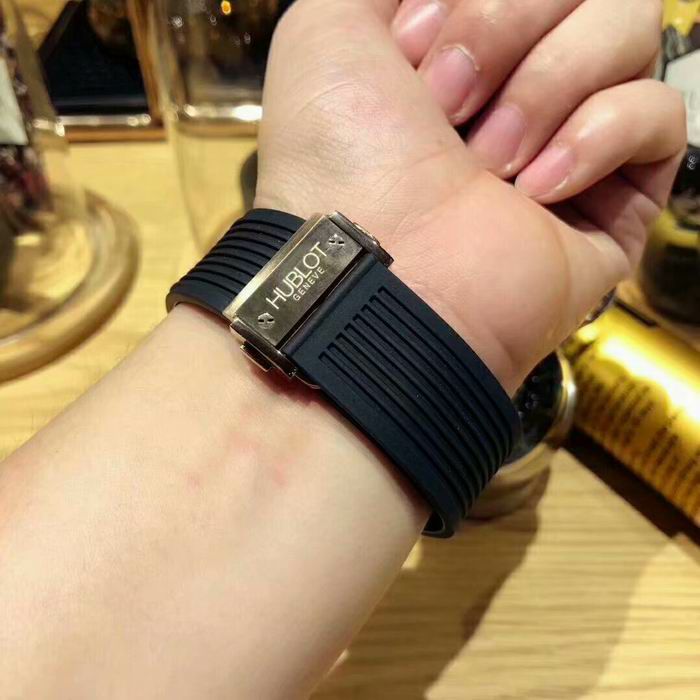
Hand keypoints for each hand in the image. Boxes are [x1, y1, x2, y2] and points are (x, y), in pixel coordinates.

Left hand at [256, 0, 684, 392]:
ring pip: (630, 31)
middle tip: (449, 104)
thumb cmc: (341, 155)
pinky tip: (539, 192)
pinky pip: (660, 114)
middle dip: (505, 25)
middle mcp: (519, 87)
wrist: (377, 268)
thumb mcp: (326, 30)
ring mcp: (571, 142)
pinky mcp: (617, 199)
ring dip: (547, 85)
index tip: (413, 48)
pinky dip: (598, 138)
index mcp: (463, 46)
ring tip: (490, 161)